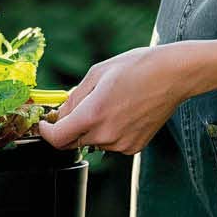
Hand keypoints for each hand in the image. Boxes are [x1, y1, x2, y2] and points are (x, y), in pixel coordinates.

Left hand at [36, 45, 192, 154]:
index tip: (44, 125)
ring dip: (90, 128)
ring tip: (108, 104)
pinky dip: (108, 132)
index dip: (45, 133)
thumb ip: (73, 98)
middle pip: (73, 141)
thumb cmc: (135, 68)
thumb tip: (58, 115)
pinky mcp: (134, 147)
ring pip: (92, 142)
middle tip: (76, 108)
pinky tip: (121, 113)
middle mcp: (107, 135)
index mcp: (93, 115)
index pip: (57, 139)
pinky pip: (110, 144)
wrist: (172, 75)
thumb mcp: (96, 74)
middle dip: (68, 127)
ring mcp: (122, 144)